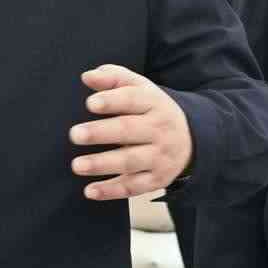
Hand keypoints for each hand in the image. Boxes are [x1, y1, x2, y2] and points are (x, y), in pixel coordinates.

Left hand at [71, 64, 192, 201]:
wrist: (192, 141)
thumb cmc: (152, 110)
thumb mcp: (140, 89)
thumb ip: (113, 78)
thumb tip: (87, 76)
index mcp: (154, 103)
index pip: (133, 99)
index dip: (112, 101)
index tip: (90, 103)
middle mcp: (159, 130)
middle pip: (129, 130)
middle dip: (101, 133)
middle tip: (75, 134)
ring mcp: (159, 157)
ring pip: (130, 161)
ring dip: (102, 164)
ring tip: (77, 165)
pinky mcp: (157, 179)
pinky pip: (133, 187)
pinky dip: (111, 190)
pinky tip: (89, 190)